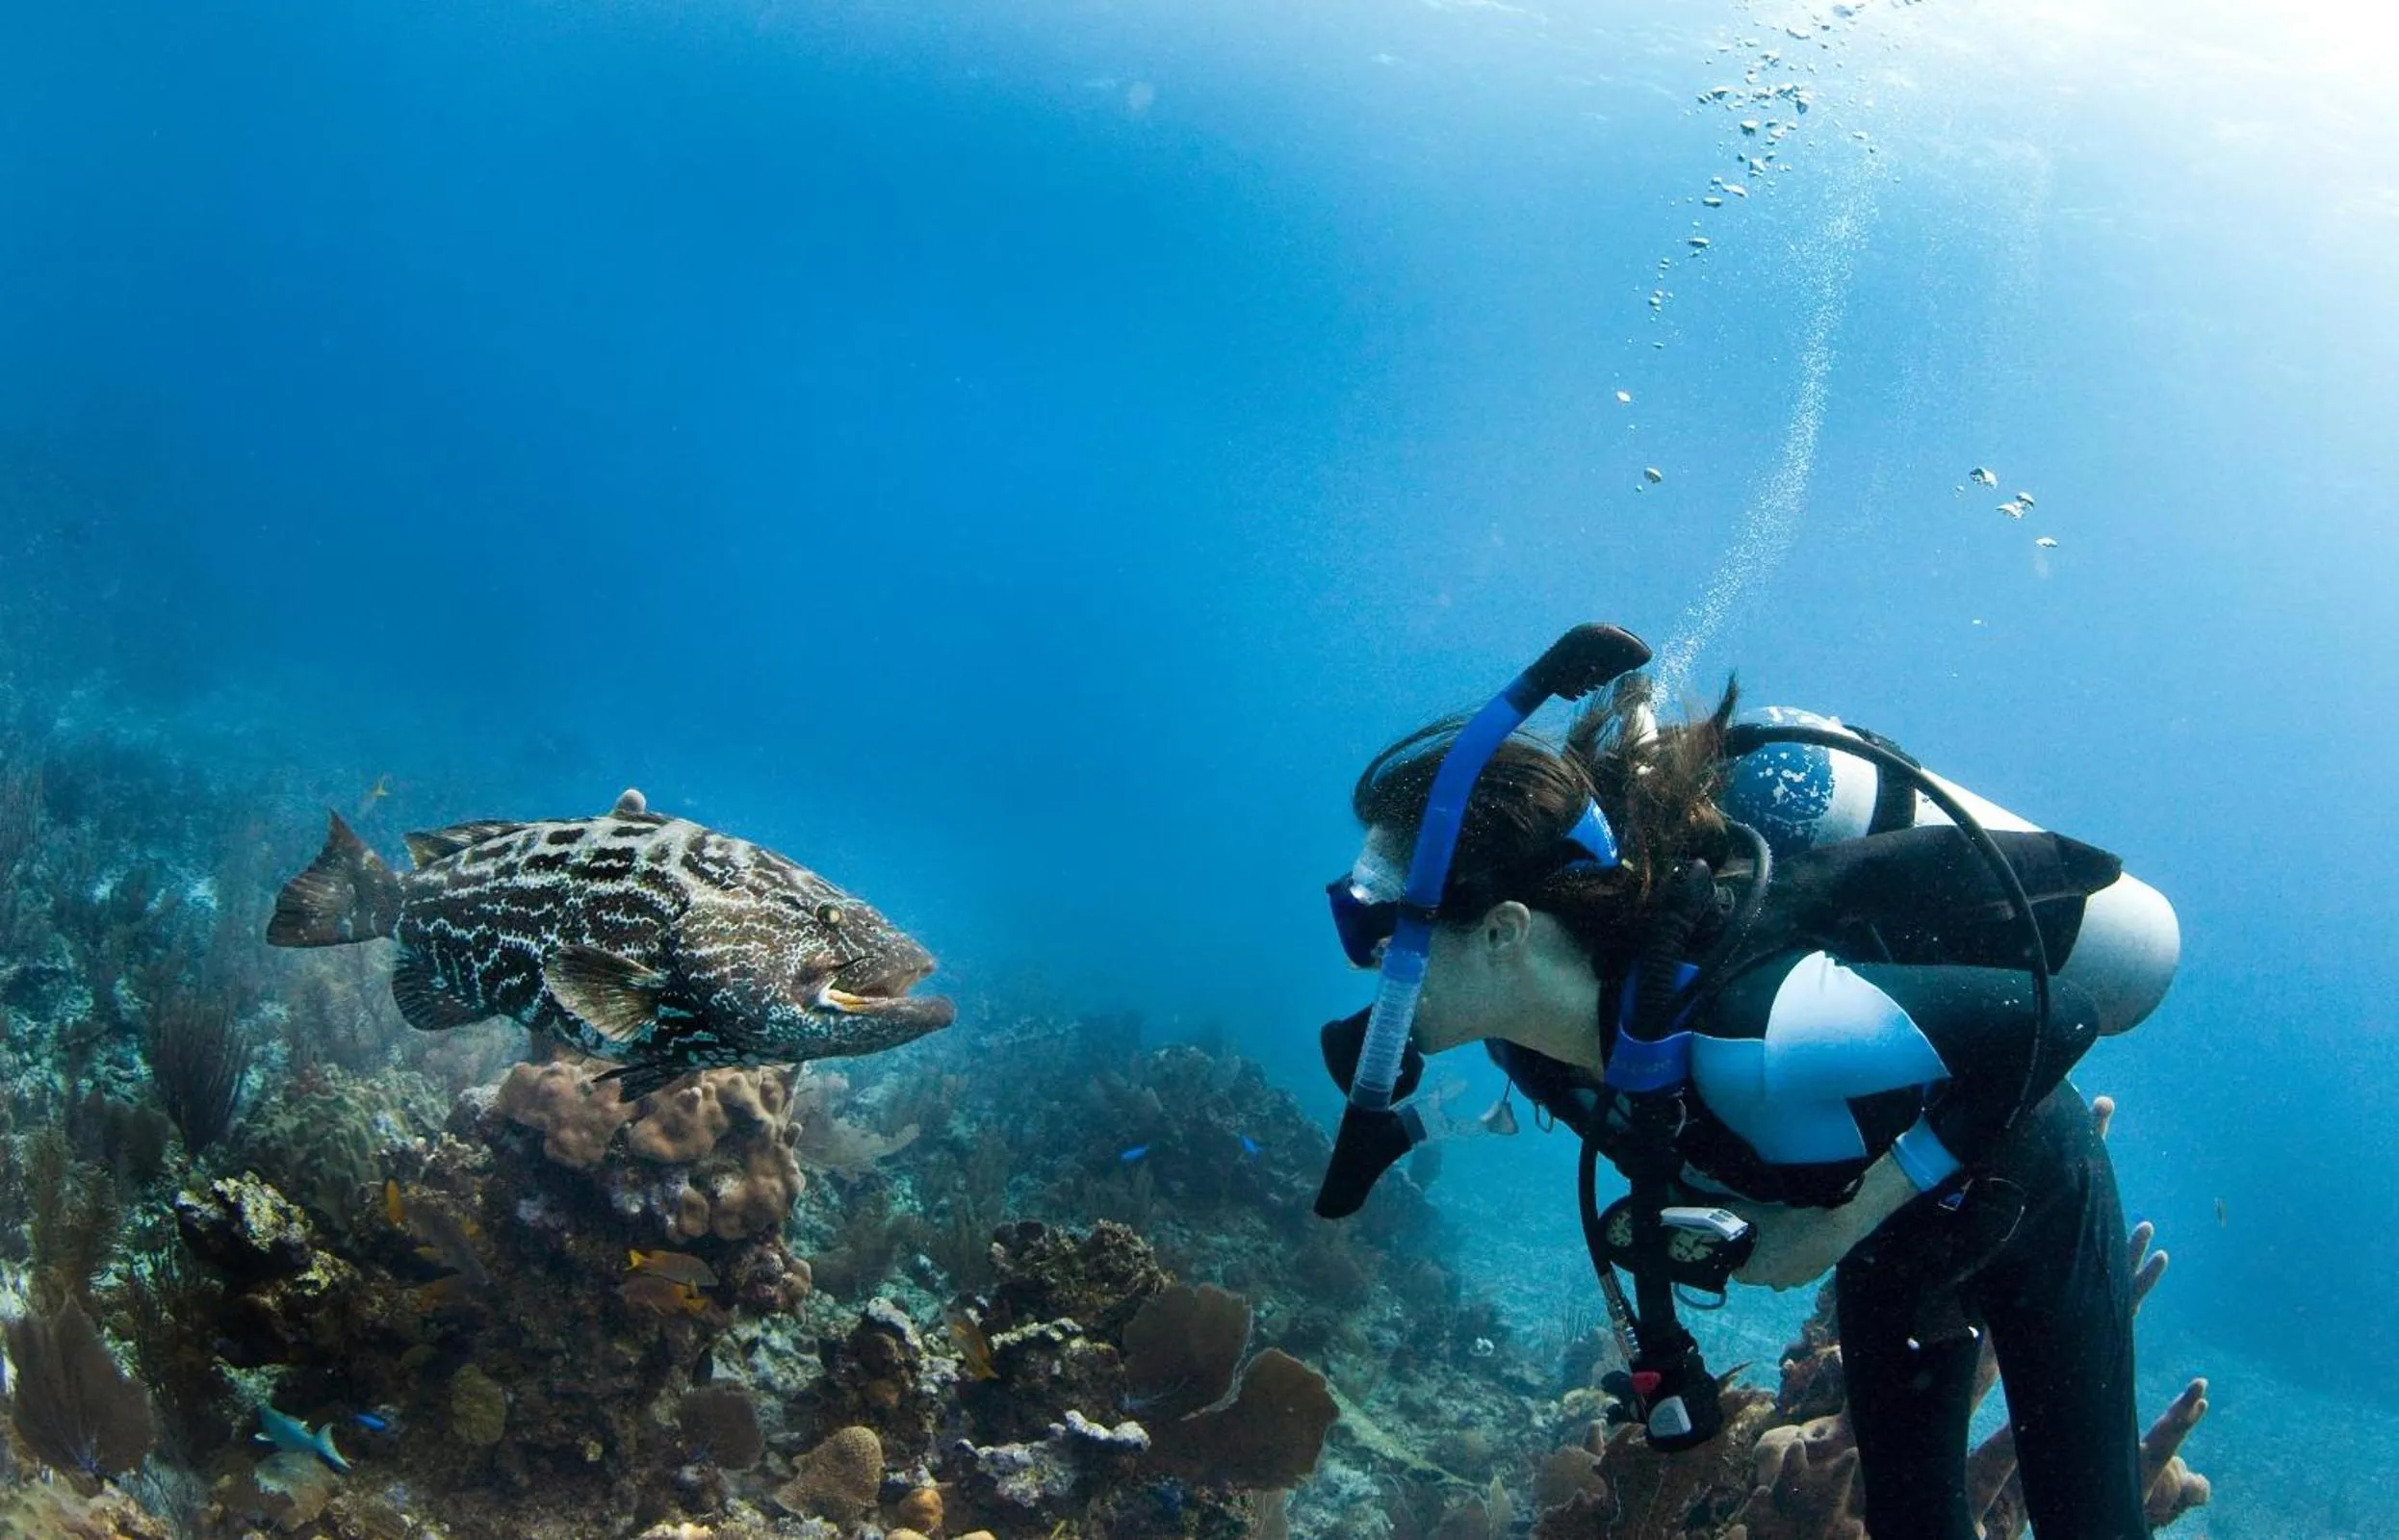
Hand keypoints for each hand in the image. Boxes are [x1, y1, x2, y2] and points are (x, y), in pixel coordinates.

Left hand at [1728, 1205, 1853, 1290]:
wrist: (1835, 1228)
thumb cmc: (1793, 1223)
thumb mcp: (1761, 1213)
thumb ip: (1738, 1212)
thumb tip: (1723, 1208)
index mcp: (1759, 1272)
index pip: (1739, 1276)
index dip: (1736, 1262)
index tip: (1741, 1246)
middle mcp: (1777, 1283)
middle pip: (1759, 1276)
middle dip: (1756, 1261)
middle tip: (1760, 1238)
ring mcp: (1797, 1282)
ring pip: (1779, 1275)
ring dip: (1776, 1263)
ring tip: (1781, 1239)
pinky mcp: (1813, 1277)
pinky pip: (1796, 1272)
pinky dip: (1793, 1262)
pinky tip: (1799, 1242)